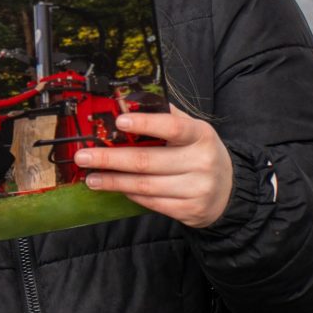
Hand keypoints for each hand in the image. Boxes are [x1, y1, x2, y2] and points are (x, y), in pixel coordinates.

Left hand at [73, 107, 234, 228]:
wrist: (229, 190)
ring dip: (113, 181)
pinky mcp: (189, 210)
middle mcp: (201, 162)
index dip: (145, 124)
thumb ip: (165, 116)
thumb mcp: (192, 130)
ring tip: (91, 177)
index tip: (119, 121)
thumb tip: (128, 102)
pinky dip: (131, 194)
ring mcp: (196, 188)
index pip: (172, 127)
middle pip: (147, 161)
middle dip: (110, 159)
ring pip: (145, 185)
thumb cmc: (200, 153)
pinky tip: (116, 188)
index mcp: (201, 135)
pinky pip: (151, 202)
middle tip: (84, 156)